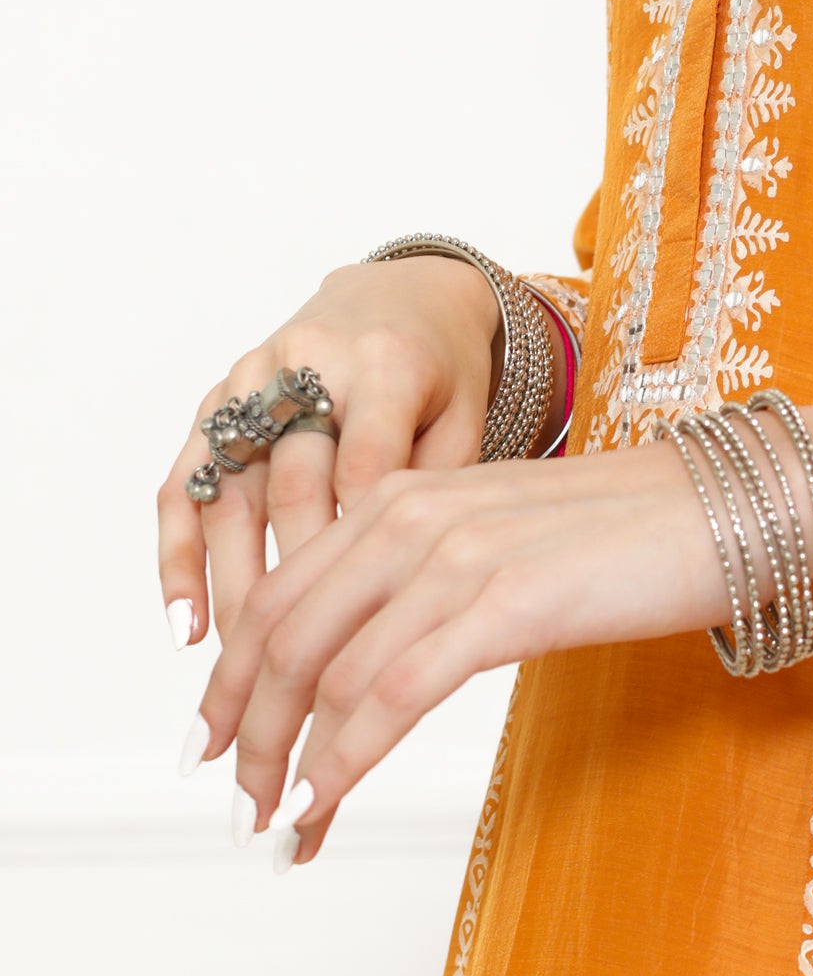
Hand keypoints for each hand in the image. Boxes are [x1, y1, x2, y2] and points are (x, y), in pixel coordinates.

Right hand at [158, 257, 501, 646]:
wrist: (398, 299)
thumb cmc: (442, 375)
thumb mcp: (469, 418)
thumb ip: (445, 489)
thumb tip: (417, 595)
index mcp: (385, 364)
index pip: (365, 466)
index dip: (362, 546)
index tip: (365, 630)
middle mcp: (306, 367)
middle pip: (291, 488)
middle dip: (297, 588)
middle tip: (305, 676)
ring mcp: (250, 384)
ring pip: (231, 496)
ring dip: (232, 590)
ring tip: (243, 672)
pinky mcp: (214, 404)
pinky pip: (183, 486)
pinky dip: (179, 560)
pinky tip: (186, 628)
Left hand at [191, 445, 721, 864]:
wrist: (735, 505)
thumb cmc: (638, 534)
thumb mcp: (509, 542)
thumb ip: (436, 581)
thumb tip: (387, 660)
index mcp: (403, 496)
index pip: (282, 594)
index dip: (232, 679)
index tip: (215, 744)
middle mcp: (411, 516)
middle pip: (284, 637)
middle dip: (244, 731)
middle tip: (236, 806)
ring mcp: (455, 557)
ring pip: (330, 674)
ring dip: (288, 761)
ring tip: (278, 826)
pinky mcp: (505, 602)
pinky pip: (394, 695)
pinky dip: (343, 757)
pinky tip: (321, 799)